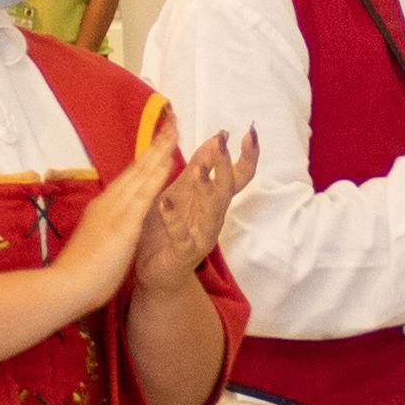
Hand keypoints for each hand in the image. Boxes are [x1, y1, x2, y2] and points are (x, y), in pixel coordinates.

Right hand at [51, 141, 178, 315]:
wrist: (66, 285)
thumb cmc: (79, 271)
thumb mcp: (95, 241)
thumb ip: (104, 227)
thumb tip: (110, 223)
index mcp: (103, 207)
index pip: (129, 177)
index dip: (145, 158)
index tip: (158, 141)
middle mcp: (109, 202)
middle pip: (136, 168)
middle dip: (155, 146)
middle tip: (171, 124)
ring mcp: (116, 210)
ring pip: (141, 174)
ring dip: (159, 152)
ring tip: (174, 132)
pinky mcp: (124, 224)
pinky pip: (144, 195)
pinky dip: (157, 176)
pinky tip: (170, 162)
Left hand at [134, 132, 255, 294]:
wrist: (154, 271)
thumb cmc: (169, 228)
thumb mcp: (183, 190)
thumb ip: (200, 165)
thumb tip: (218, 136)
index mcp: (214, 200)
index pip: (239, 175)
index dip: (248, 156)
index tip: (250, 132)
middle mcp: (214, 216)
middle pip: (228, 189)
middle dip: (226, 165)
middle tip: (222, 141)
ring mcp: (202, 235)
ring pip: (212, 211)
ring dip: (206, 189)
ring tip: (198, 169)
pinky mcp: (184, 253)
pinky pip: (182, 236)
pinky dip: (173, 220)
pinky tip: (165, 203)